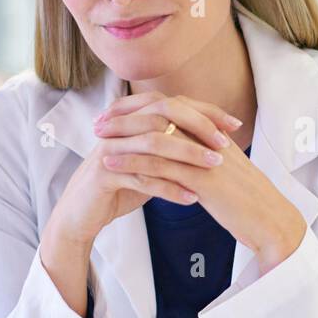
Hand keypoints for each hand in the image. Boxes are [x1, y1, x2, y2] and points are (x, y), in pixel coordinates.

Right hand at [43, 90, 240, 250]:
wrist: (82, 213)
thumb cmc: (120, 186)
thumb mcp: (150, 161)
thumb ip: (171, 145)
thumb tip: (209, 137)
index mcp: (132, 120)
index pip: (173, 104)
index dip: (205, 111)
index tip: (234, 124)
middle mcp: (120, 128)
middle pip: (162, 114)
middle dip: (197, 126)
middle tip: (224, 143)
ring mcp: (110, 149)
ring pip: (153, 144)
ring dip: (188, 154)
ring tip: (215, 166)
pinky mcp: (103, 174)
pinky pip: (142, 178)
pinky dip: (169, 189)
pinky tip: (192, 199)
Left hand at [96, 97, 306, 274]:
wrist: (270, 220)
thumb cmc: (248, 200)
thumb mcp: (225, 168)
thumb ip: (205, 154)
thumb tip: (183, 149)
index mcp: (215, 132)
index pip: (173, 106)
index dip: (142, 106)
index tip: (117, 111)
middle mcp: (210, 137)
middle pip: (161, 114)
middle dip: (126, 116)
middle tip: (100, 122)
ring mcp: (206, 156)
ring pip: (156, 138)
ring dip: (123, 138)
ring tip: (98, 141)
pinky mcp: (203, 179)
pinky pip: (160, 166)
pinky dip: (131, 163)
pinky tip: (110, 166)